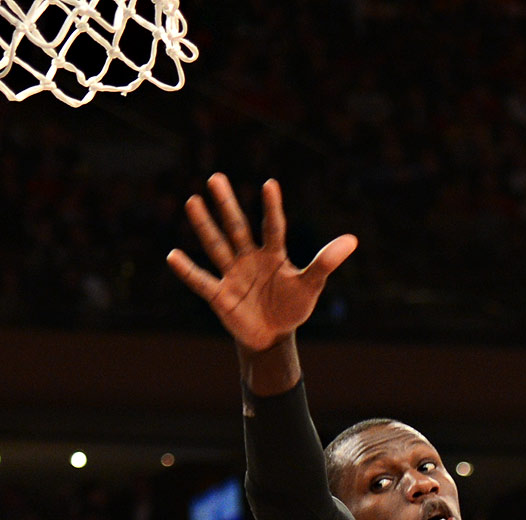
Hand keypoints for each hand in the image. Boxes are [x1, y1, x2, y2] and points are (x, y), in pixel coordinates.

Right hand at [167, 175, 356, 354]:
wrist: (273, 336)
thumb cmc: (291, 307)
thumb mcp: (310, 286)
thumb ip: (325, 262)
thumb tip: (352, 240)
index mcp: (272, 254)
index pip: (273, 227)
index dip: (272, 208)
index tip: (270, 185)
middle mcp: (249, 259)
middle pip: (237, 228)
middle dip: (226, 204)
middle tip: (215, 178)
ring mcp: (233, 275)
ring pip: (217, 247)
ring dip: (205, 226)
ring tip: (192, 202)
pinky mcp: (220, 296)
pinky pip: (202, 281)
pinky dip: (188, 271)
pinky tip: (173, 255)